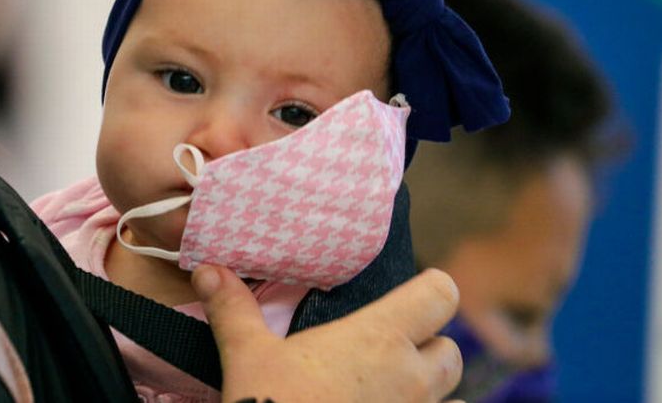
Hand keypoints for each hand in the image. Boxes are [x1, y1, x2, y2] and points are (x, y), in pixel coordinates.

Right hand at [194, 266, 462, 402]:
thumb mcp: (248, 357)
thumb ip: (234, 311)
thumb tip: (208, 272)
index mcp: (379, 337)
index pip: (441, 294)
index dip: (431, 292)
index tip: (413, 296)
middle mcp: (411, 377)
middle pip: (451, 351)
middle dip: (428, 351)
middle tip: (392, 355)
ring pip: (453, 398)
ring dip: (431, 395)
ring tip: (393, 396)